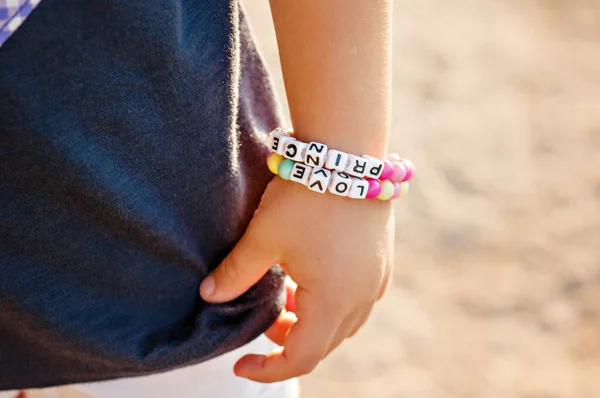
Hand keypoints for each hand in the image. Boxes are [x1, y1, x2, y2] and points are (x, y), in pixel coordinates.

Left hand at [199, 177, 393, 381]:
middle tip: (260, 323)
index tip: (241, 364)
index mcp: (333, 301)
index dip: (269, 369)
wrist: (349, 153)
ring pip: (341, 324)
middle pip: (324, 344)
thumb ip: (235, 273)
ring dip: (310, 323)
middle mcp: (361, 298)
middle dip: (288, 342)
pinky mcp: (381, 263)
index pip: (301, 357)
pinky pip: (356, 301)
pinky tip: (309, 279)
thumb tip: (208, 296)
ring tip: (282, 297)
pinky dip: (329, 304)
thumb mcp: (263, 237)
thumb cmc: (306, 196)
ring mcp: (376, 280)